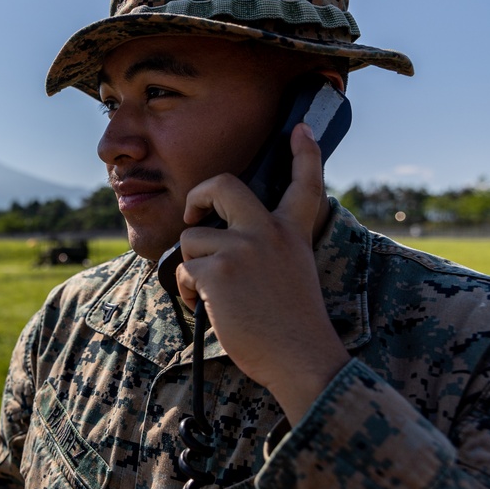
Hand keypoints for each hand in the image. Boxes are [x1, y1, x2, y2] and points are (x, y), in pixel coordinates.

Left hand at [175, 123, 350, 425]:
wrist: (300, 358)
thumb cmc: (292, 325)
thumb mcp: (292, 271)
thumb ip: (268, 249)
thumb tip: (220, 241)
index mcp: (292, 233)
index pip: (304, 184)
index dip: (303, 154)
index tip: (298, 130)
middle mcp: (269, 232)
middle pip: (224, 185)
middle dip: (199, 196)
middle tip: (194, 217)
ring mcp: (244, 248)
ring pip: (193, 238)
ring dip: (192, 266)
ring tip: (210, 292)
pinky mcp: (220, 271)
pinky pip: (185, 270)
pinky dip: (188, 290)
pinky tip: (205, 307)